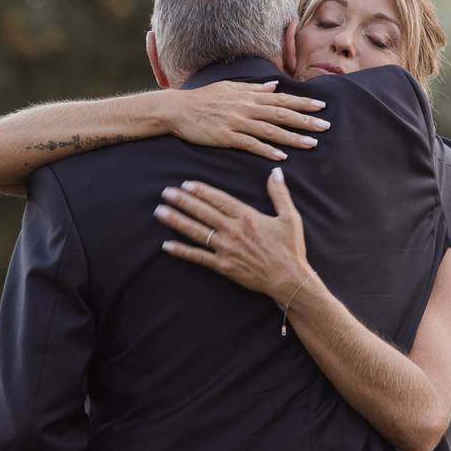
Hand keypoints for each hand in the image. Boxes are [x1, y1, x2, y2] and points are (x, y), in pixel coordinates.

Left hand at [153, 168, 313, 303]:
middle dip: (182, 201)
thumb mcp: (290, 217)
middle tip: (165, 192)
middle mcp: (233, 230)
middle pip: (203, 212)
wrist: (288, 279)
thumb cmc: (290, 248)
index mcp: (247, 216)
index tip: (186, 184)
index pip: (219, 199)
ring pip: (196, 231)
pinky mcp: (223, 266)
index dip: (201, 191)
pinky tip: (166, 245)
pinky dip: (182, 251)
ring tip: (160, 212)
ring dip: (176, 221)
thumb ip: (279, 194)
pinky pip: (198, 257)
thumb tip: (276, 172)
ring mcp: (226, 248)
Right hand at [164, 81, 329, 160]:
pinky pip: (251, 144)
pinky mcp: (227, 137)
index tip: (321, 106)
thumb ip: (254, 88)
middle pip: (282, 114)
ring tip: (311, 143)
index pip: (282, 99)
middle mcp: (246, 108)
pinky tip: (281, 157)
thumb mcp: (230, 87)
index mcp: (249, 96)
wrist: (178, 109)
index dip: (303, 102)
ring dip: (292, 137)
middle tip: (326, 126)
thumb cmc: (204, 98)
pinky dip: (267, 150)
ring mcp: (237, 122)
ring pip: (270, 130)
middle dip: (305, 120)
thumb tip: (275, 86)